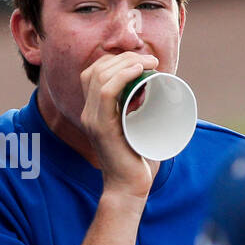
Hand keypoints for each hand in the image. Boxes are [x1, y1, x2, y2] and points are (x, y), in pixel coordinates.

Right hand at [79, 52, 160, 200]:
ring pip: (100, 76)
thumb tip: (157, 89)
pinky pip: (106, 93)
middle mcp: (88, 113)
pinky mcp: (102, 128)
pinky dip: (122, 76)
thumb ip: (136, 109)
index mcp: (93, 111)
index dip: (114, 60)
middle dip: (124, 57)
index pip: (92, 73)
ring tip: (149, 63)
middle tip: (150, 60)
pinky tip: (137, 70)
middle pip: (96, 70)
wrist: (128, 187)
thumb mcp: (134, 127)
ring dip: (127, 62)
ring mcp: (93, 120)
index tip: (140, 60)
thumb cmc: (136, 160)